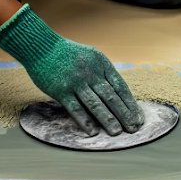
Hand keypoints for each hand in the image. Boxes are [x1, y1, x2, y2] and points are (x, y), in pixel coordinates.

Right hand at [0, 4, 143, 135]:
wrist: (43, 47)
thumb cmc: (70, 54)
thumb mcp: (92, 57)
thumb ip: (104, 74)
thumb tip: (118, 94)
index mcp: (102, 65)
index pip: (120, 87)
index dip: (130, 103)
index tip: (137, 116)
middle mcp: (92, 74)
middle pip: (111, 97)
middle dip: (124, 114)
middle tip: (133, 128)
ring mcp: (76, 82)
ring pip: (96, 104)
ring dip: (108, 119)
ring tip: (116, 132)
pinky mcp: (61, 91)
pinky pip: (75, 108)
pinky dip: (85, 121)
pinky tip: (93, 131)